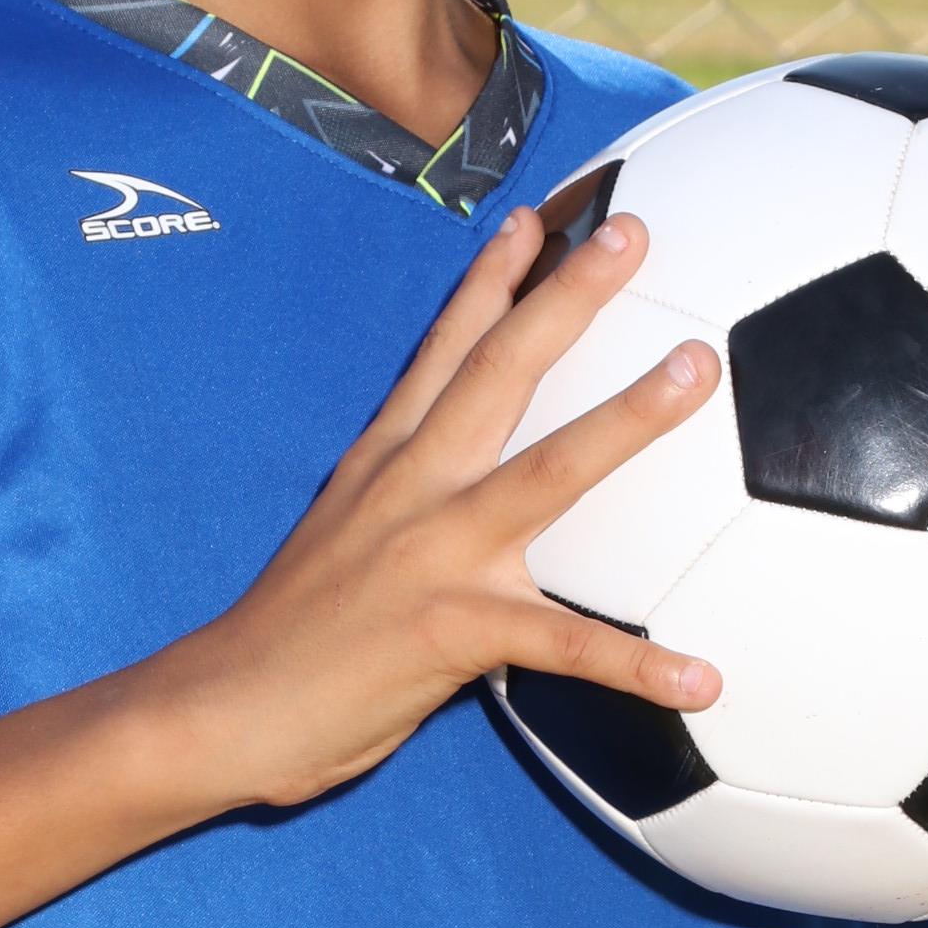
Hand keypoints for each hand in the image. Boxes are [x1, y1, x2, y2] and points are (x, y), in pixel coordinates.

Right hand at [172, 204, 721, 810]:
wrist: (224, 708)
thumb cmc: (292, 633)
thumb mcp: (343, 531)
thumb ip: (407, 499)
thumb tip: (466, 493)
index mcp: (386, 461)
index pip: (445, 352)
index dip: (492, 281)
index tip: (537, 219)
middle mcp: (412, 488)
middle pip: (501, 371)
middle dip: (567, 297)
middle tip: (631, 233)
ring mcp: (434, 554)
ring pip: (549, 470)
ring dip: (628, 416)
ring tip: (696, 369)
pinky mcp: (450, 631)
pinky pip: (565, 646)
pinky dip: (637, 666)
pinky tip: (703, 679)